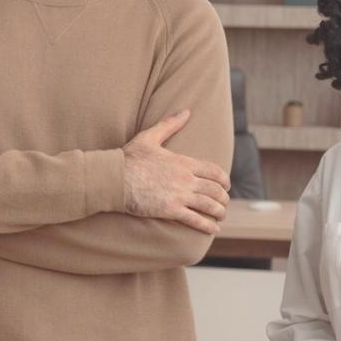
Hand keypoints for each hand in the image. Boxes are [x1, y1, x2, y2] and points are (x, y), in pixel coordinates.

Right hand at [122, 111, 230, 232]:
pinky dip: (207, 225)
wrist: (114, 178)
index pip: (214, 171)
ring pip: (209, 205)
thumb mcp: (149, 137)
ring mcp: (179, 195)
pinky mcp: (170, 210)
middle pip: (215, 190)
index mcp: (183, 162)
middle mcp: (185, 179)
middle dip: (223, 198)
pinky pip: (195, 220)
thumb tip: (186, 111)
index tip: (226, 186)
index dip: (224, 180)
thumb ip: (170, 124)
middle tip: (223, 203)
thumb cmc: (129, 158)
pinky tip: (213, 229)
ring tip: (221, 216)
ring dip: (219, 212)